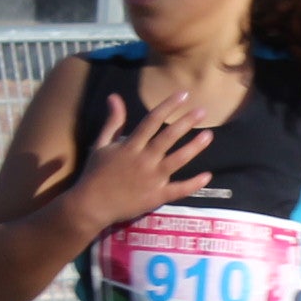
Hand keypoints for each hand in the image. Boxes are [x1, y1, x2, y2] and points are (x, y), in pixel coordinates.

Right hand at [69, 94, 213, 233]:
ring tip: (209, 135)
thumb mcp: (100, 144)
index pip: (152, 120)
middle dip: (186, 122)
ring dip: (194, 147)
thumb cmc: (95, 173)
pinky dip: (193, 184)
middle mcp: (144, 159)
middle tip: (203, 111)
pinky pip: (178, 190)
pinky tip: (207, 175)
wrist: (91, 205)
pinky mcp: (157, 196)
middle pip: (168, 137)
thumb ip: (113, 122)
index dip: (168, 106)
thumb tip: (114, 97)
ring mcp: (152, 179)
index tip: (183, 95)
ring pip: (177, 160)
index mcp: (130, 146)